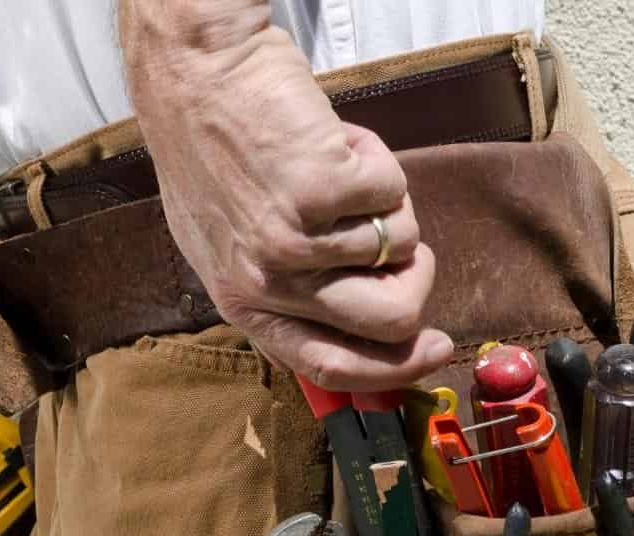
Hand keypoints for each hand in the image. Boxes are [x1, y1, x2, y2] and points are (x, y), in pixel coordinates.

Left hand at [120, 1, 453, 389]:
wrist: (196, 69)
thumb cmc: (214, 150)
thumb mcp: (229, 246)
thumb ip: (287, 297)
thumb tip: (360, 338)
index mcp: (245, 307)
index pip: (332, 366)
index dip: (396, 368)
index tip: (437, 348)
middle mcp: (270, 285)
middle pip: (391, 320)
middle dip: (417, 279)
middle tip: (404, 242)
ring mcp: (296, 240)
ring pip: (401, 246)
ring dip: (386, 202)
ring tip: (336, 167)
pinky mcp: (322, 190)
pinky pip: (394, 192)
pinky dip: (378, 161)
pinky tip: (335, 142)